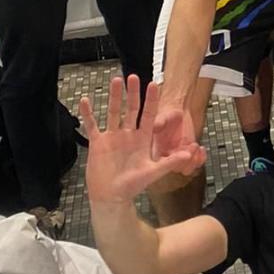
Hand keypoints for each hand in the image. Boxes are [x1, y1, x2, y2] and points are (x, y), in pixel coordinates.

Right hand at [80, 75, 204, 204]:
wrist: (112, 197)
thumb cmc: (133, 186)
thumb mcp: (153, 172)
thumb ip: (169, 162)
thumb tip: (188, 155)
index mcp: (142, 139)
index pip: (149, 115)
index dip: (151, 100)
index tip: (154, 85)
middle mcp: (128, 134)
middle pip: (132, 109)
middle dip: (133, 93)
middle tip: (134, 76)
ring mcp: (113, 137)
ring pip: (114, 112)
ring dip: (114, 97)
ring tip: (116, 80)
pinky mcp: (98, 143)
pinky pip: (92, 125)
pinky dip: (88, 114)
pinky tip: (85, 101)